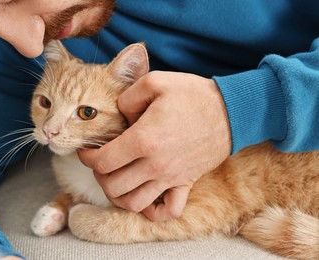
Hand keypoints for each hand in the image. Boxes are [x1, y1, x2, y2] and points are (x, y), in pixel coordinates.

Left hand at [78, 71, 230, 220]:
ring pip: (133, 203)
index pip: (102, 161)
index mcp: (143, 139)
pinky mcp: (185, 183)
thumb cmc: (193, 95)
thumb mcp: (155, 82)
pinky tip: (146, 197)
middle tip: (100, 163)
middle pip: (113, 186)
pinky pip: (168, 211)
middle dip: (99, 176)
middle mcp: (155, 164)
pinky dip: (153, 211)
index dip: (88, 157)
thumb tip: (116, 114)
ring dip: (118, 195)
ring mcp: (171, 177)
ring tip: (117, 179)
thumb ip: (126, 96)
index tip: (87, 150)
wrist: (231, 111)